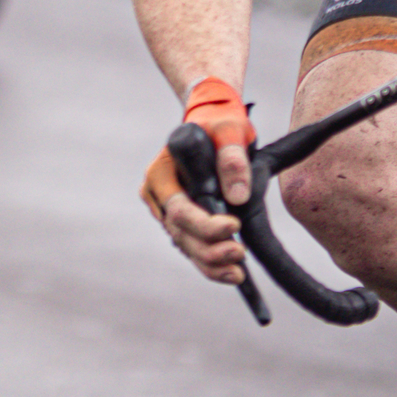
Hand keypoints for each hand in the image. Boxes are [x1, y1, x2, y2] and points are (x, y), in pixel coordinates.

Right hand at [141, 78, 254, 284]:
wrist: (215, 124)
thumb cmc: (220, 123)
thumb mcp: (229, 130)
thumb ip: (232, 158)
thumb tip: (237, 196)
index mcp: (161, 174)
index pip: (179, 208)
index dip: (204, 223)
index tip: (233, 225)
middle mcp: (157, 195)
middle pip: (180, 232)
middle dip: (209, 248)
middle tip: (238, 253)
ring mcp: (167, 211)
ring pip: (185, 245)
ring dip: (211, 262)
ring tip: (237, 272)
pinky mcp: (181, 222)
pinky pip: (192, 247)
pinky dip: (209, 263)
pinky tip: (230, 273)